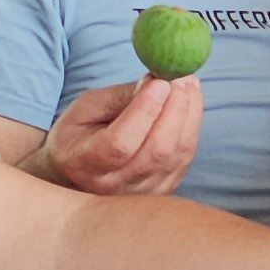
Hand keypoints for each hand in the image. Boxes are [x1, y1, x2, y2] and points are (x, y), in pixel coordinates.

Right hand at [28, 77, 201, 195]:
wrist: (78, 172)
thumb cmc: (78, 134)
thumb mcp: (85, 108)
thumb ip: (118, 97)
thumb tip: (156, 83)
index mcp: (85, 163)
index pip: (121, 143)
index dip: (145, 111)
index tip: (160, 82)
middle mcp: (114, 185)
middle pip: (157, 150)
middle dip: (175, 108)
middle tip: (180, 77)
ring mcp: (141, 192)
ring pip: (177, 154)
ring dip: (190, 114)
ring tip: (188, 84)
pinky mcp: (162, 190)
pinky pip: (185, 157)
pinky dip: (192, 127)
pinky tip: (190, 103)